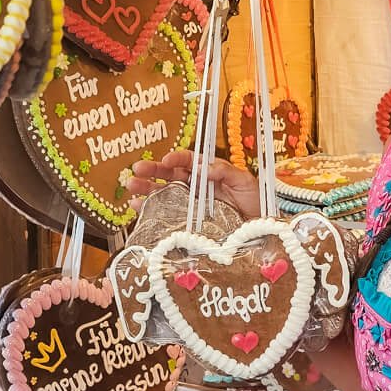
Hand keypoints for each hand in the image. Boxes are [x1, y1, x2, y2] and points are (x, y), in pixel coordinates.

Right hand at [123, 149, 260, 219]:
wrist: (260, 231)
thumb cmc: (255, 202)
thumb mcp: (244, 181)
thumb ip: (224, 171)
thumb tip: (202, 167)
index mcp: (208, 172)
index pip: (188, 161)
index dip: (175, 159)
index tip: (166, 161)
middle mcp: (195, 186)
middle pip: (170, 175)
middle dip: (152, 170)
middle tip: (137, 168)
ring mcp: (189, 204)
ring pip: (163, 192)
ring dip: (146, 188)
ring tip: (131, 185)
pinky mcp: (186, 222)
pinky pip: (165, 214)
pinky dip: (149, 209)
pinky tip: (136, 206)